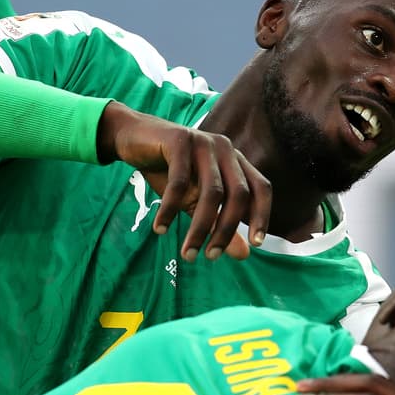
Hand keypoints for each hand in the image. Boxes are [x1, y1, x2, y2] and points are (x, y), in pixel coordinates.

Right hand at [99, 103, 271, 260]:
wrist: (132, 137)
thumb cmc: (168, 170)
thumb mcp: (195, 201)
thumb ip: (219, 224)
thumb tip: (244, 255)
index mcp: (236, 161)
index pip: (260, 188)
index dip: (262, 215)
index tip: (256, 245)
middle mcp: (225, 149)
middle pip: (238, 194)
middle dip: (227, 229)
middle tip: (211, 256)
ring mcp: (204, 142)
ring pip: (211, 192)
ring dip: (200, 227)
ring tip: (187, 253)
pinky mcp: (179, 140)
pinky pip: (179, 182)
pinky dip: (170, 209)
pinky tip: (160, 229)